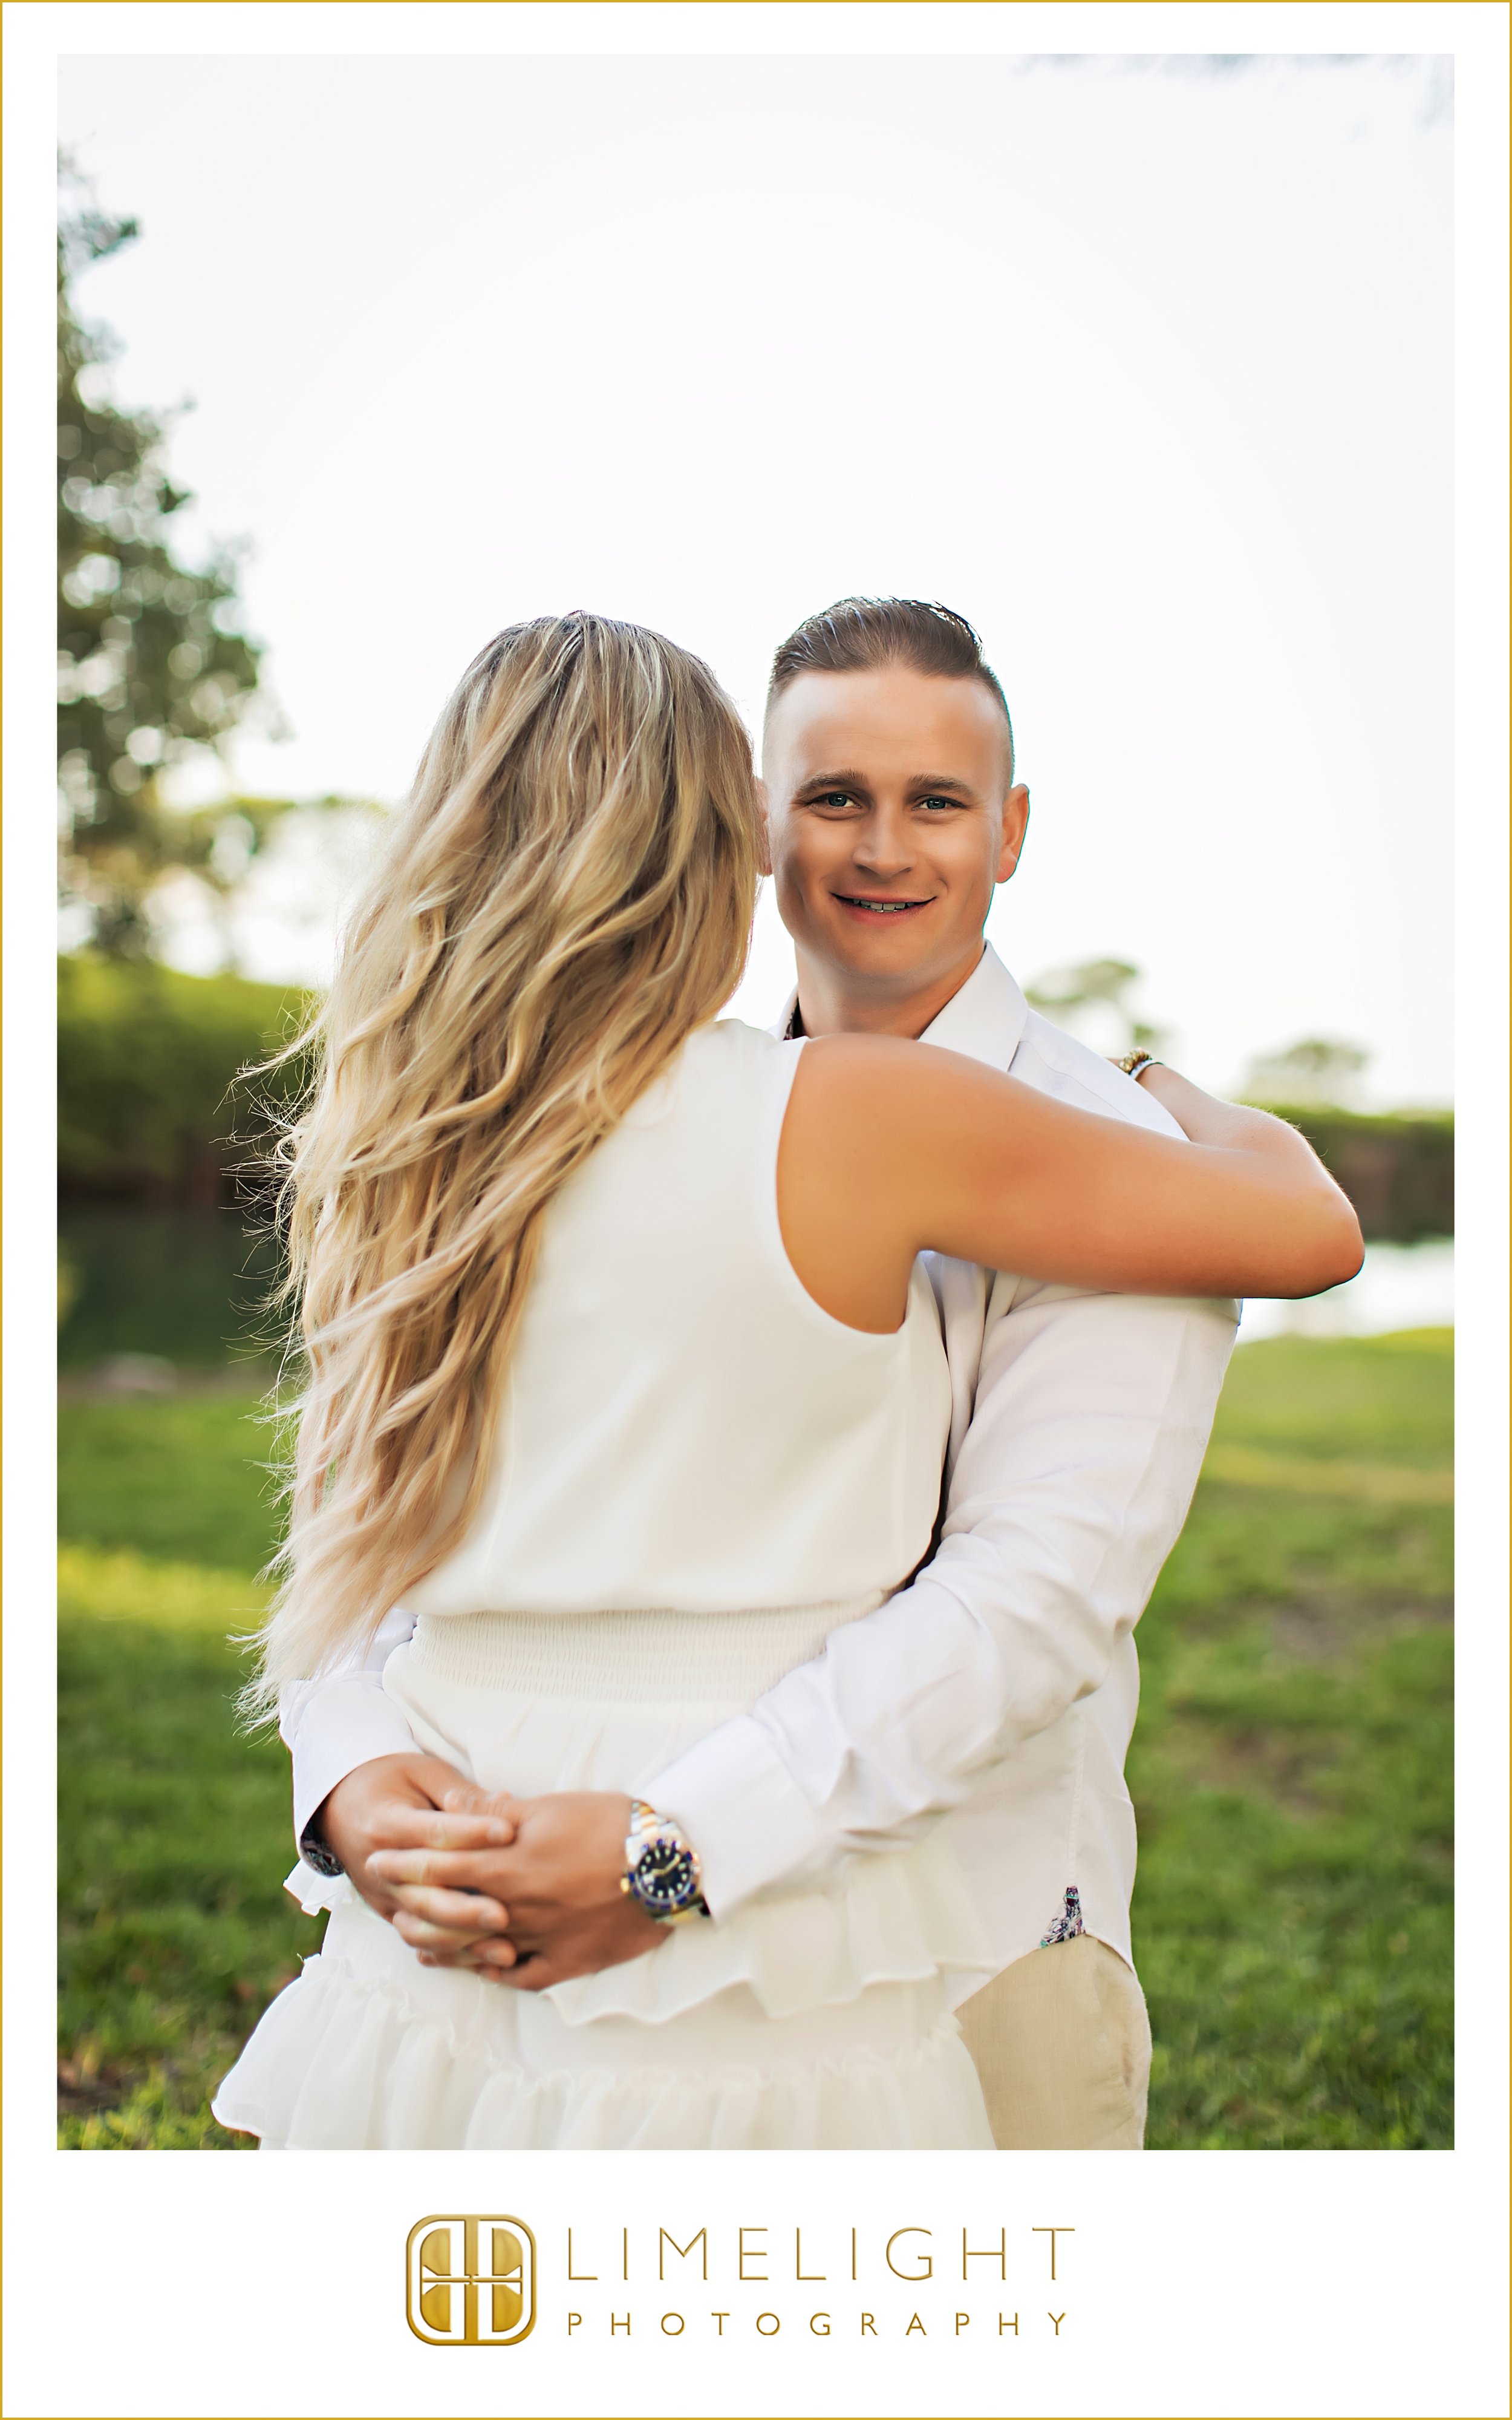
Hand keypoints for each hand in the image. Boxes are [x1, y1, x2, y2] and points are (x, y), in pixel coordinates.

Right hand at [316, 1754, 519, 1959]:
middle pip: (424, 1893)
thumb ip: (457, 1791)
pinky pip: (418, 1939)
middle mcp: (379, 1866)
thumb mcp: (420, 1771)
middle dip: (465, 1909)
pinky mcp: (389, 1912)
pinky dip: (450, 1953)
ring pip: (420, 1927)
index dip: (471, 1833)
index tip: (508, 1832)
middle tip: (505, 1914)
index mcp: (387, 1823)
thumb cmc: (389, 1781)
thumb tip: (503, 1801)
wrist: (340, 1803)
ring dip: (462, 1941)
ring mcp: (382, 1895)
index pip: (432, 1832)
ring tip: (505, 1949)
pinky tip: (484, 1961)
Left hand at [370, 1789, 664, 1987]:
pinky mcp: (569, 1961)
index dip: (404, 1864)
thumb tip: (461, 1808)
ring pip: (477, 1951)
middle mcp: (516, 1908)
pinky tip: (480, 1969)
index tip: (376, 1861)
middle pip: (449, 1915)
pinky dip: (495, 1973)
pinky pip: (522, 1977)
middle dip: (411, 1908)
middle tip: (386, 1904)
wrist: (667, 1862)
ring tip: (417, 1944)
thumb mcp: (552, 1807)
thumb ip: (500, 1813)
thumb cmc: (611, 1823)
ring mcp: (541, 1940)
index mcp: (508, 1865)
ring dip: (442, 1947)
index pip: (440, 1866)